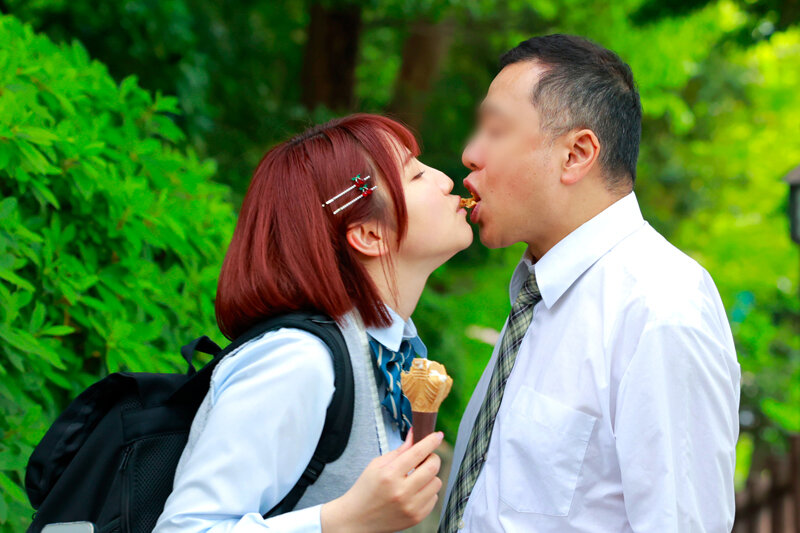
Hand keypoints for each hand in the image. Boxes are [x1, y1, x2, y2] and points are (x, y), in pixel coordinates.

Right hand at [321, 429, 443, 532]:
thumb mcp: (376, 465)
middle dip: (432, 458)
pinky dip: (427, 492)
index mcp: (389, 475)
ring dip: (430, 477)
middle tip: (425, 458)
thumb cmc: (366, 489)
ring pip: (437, 482)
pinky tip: (414, 492)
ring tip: (416, 478)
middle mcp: (401, 491)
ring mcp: (410, 507)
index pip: (417, 453)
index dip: (431, 441)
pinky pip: (434, 498)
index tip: (438, 435)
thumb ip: (399, 451)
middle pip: (432, 467)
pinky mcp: (416, 517)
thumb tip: (414, 435)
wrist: (357, 519)